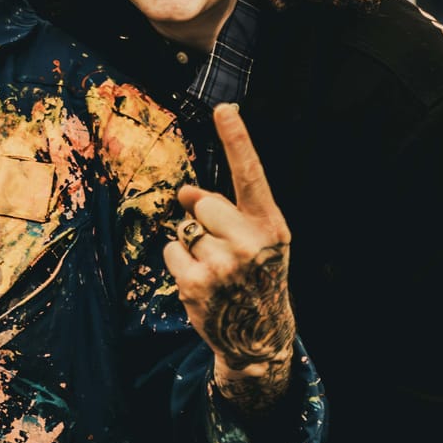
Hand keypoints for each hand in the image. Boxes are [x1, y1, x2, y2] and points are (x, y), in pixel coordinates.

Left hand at [163, 104, 295, 406]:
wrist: (258, 334)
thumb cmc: (257, 275)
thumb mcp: (256, 240)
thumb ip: (226, 210)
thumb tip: (184, 191)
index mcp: (270, 225)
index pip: (251, 175)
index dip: (237, 139)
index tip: (224, 108)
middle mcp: (250, 242)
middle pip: (204, 204)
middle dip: (206, 220)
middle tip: (226, 249)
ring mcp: (222, 265)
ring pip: (185, 229)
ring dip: (193, 245)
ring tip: (217, 270)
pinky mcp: (196, 283)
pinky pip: (171, 251)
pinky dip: (180, 262)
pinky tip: (202, 280)